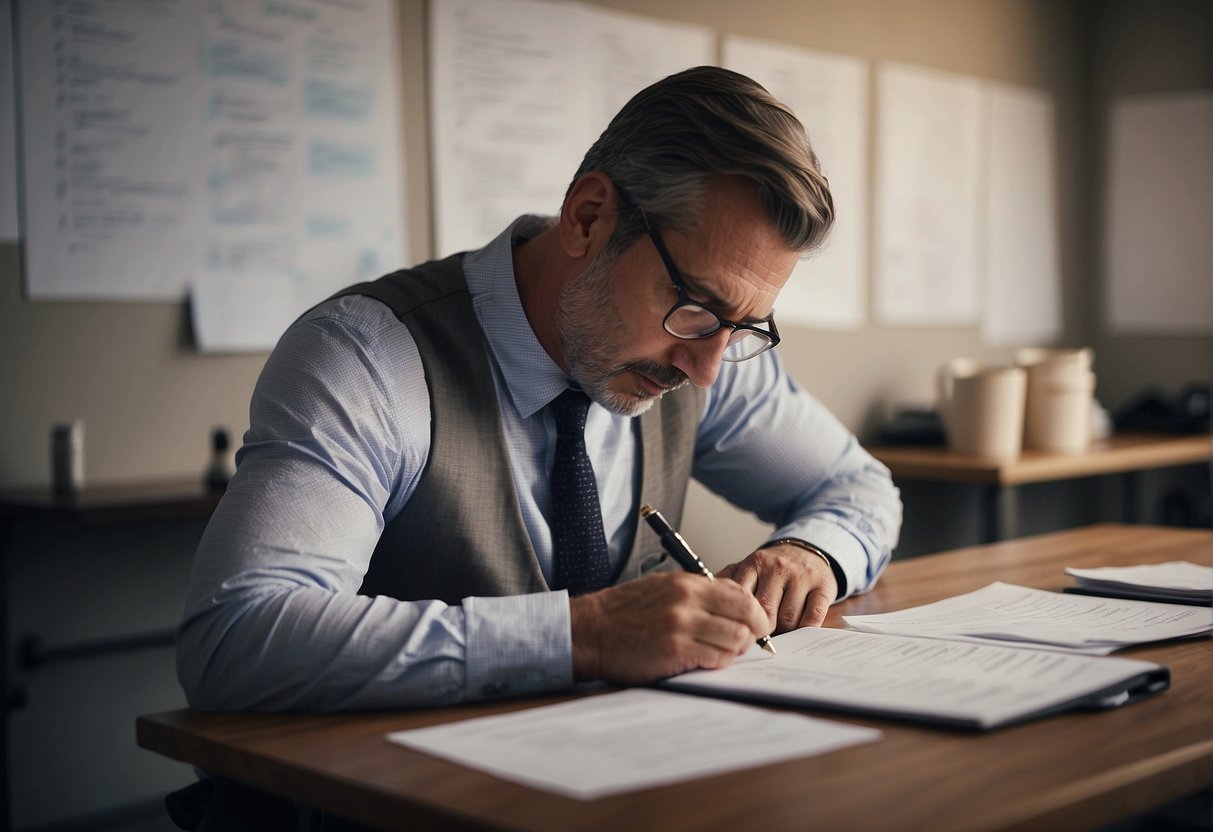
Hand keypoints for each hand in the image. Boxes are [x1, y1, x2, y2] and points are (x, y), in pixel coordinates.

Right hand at [569, 572, 769, 684]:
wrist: (591, 631)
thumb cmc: (625, 612)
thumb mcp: (662, 588)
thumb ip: (698, 593)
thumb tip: (734, 603)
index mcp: (686, 583)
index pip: (741, 593)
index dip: (756, 613)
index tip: (756, 624)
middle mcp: (687, 600)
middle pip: (747, 616)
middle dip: (754, 633)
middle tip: (746, 642)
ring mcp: (681, 626)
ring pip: (736, 640)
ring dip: (734, 650)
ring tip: (718, 652)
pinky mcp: (675, 651)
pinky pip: (716, 659)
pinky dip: (717, 662)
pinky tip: (702, 660)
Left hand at [717, 542, 837, 632]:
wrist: (807, 549)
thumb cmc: (772, 568)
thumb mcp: (747, 568)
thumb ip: (727, 583)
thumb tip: (705, 604)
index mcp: (753, 563)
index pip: (741, 599)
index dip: (738, 621)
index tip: (738, 631)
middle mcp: (777, 567)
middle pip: (765, 612)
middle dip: (761, 630)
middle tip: (759, 637)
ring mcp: (801, 576)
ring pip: (788, 618)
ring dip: (784, 631)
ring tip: (780, 631)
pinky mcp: (823, 585)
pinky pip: (813, 617)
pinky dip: (805, 629)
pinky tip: (800, 629)